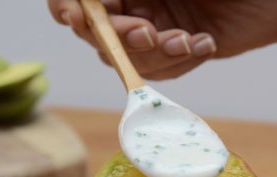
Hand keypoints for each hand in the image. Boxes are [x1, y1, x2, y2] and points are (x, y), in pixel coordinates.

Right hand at [48, 0, 276, 78]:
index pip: (82, 1)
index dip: (71, 10)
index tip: (75, 15)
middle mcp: (138, 4)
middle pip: (101, 34)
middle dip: (119, 38)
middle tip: (145, 30)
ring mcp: (159, 29)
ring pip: (133, 58)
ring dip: (155, 54)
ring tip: (186, 39)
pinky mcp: (183, 51)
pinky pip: (166, 69)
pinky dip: (182, 61)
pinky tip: (205, 44)